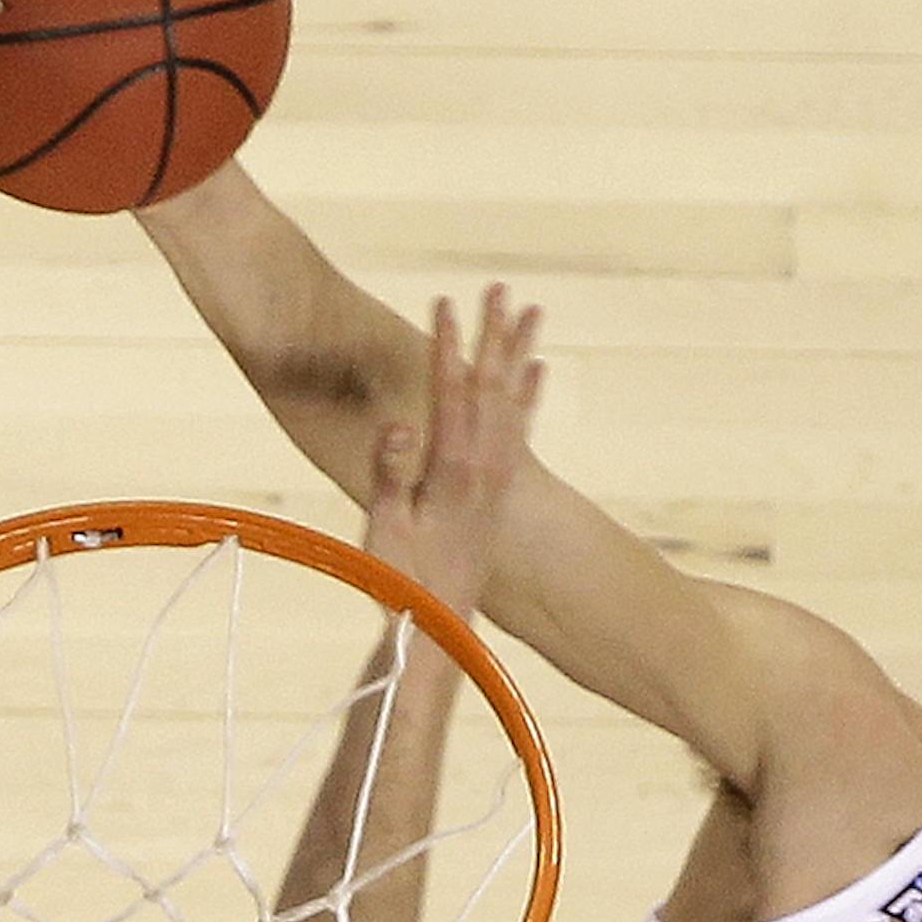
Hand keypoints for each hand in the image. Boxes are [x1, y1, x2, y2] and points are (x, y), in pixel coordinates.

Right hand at [361, 285, 542, 619]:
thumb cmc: (399, 587)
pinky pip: (521, 433)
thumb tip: (402, 425)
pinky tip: (536, 372)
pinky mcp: (498, 494)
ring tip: (531, 312)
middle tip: (499, 287)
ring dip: (518, 356)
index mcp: (454, 475)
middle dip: (494, 336)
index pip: (451, 397)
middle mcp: (484, 473)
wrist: (437, 634)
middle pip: (493, 390)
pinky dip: (528, 398)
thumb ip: (392, 476)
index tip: (444, 305)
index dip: (447, 349)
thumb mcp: (385, 533)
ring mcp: (496, 483)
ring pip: (513, 405)